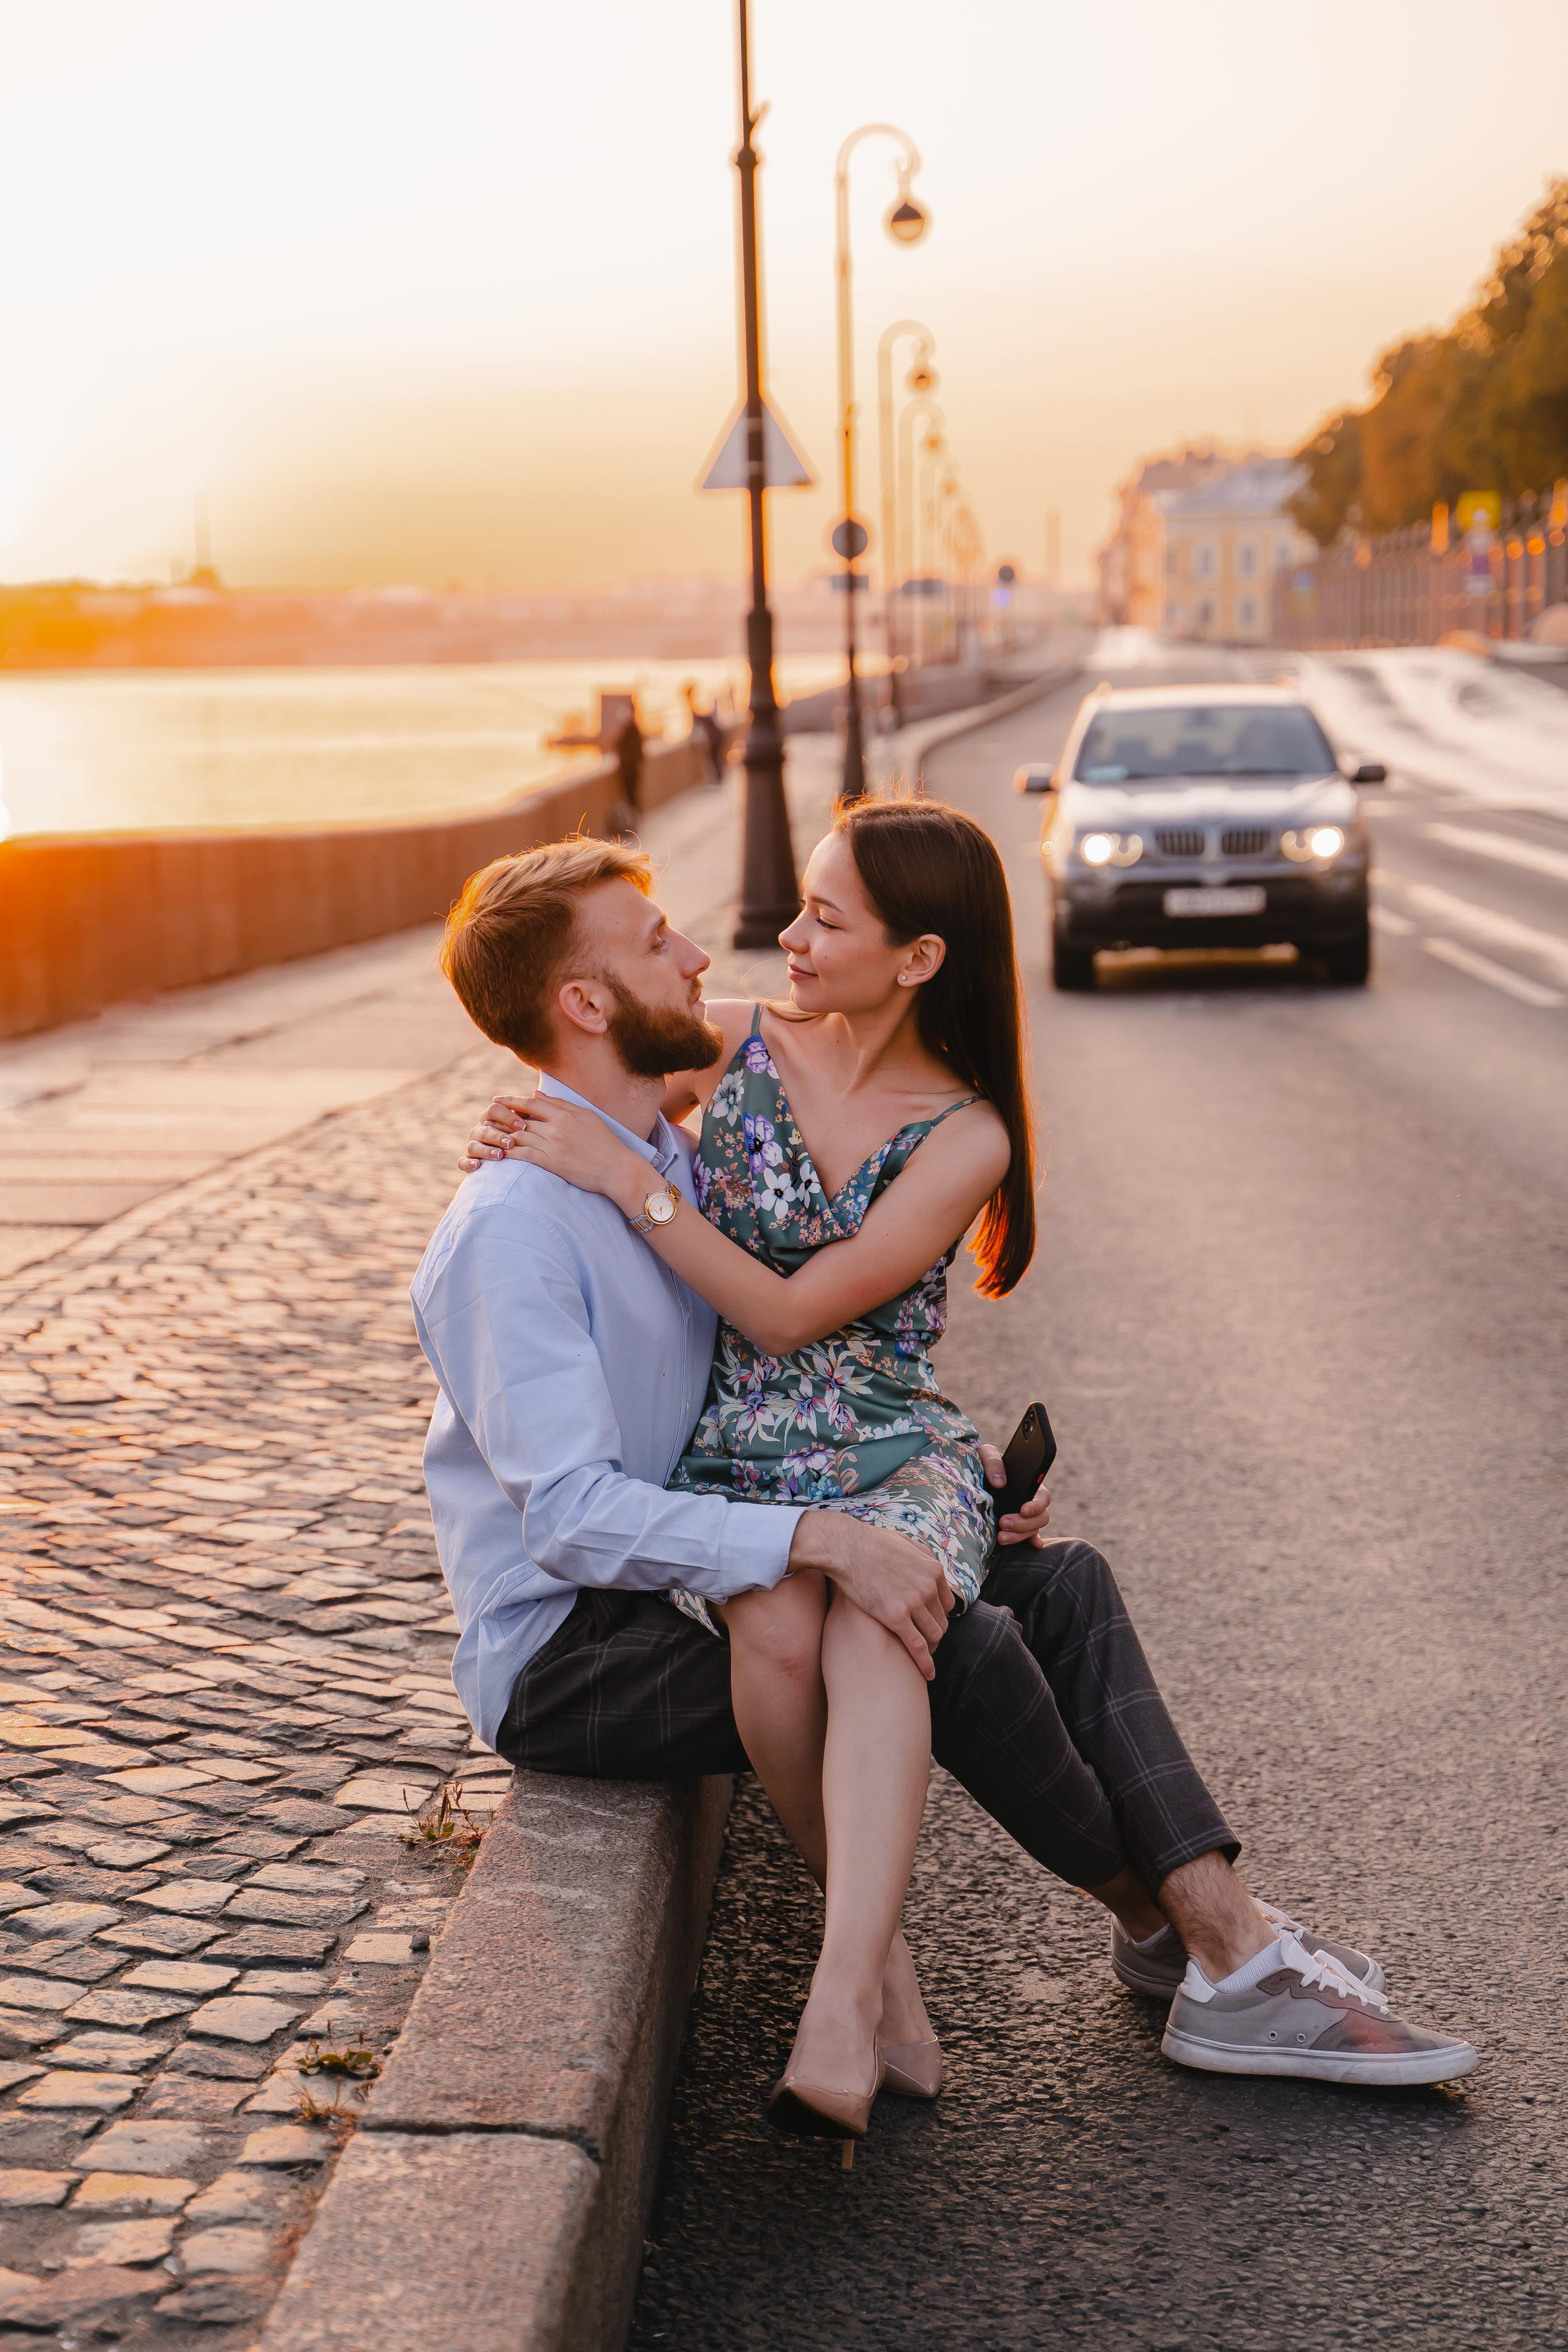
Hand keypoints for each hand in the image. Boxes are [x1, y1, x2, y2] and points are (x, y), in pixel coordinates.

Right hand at [460, 1094, 531, 1174]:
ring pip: (473, 1146)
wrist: (513, 1156)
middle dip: (498, 1136)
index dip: (507, 1117)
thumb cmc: (522, 1134)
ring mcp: (473, 1144)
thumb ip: (528, 1110)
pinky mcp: (468, 1161)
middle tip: (511, 1143)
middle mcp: (480, 1129)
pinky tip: (478, 1165)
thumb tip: (535, 1094)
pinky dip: (468, 1163)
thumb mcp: (525, 1122)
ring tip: (499, 1155)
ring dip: (486, 1150)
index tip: (523, 1126)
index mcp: (492, 1116)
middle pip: (485, 1129)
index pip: (495, 1110)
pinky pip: (463, 1162)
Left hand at [494, 1095, 649, 1214]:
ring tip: (488, 1134)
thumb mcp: (585, 1115)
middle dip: (502, 1118)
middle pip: (522, 1119)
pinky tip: (500, 1151)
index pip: (532, 1103)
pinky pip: (525, 1155)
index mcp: (565, 1114)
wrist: (616, 1168)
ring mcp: (553, 1146)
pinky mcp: (552, 1163)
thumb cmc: (604, 1142)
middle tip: (486, 1117)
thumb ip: (560, 1104)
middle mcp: (557, 1128)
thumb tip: (537, 1094)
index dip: (512, 1101)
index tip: (498, 1100)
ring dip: (501, 1135)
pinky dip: (510, 1152)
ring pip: (520, 1136)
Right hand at [789, 1512, 952, 1679]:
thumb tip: (928, 1566)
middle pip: (941, 1621)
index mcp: (933, 1570)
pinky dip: (925, 1663)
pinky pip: (917, 1646)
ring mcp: (913, 1602)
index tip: (928, 1624)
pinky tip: (927, 1674)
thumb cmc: (869, 1543)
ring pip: (933, 1635)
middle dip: (933, 1634)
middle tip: (922, 1643)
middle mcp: (928, 1587)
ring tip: (921, 1657)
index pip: (948, 1604)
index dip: (938, 1617)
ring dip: (930, 1649)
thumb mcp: (905, 1542)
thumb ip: (922, 1556)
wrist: (845, 1547)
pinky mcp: (895, 1617)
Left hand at [979, 1440, 1051, 1548]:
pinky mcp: (1013, 1527)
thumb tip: (1000, 1483)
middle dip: (1023, 1524)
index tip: (1023, 1510)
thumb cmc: (981, 1462)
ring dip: (1018, 1536)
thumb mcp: (985, 1454)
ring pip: (1032, 1531)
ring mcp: (1022, 1516)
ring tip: (1000, 1537)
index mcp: (1029, 1484)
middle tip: (1003, 1522)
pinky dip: (1024, 1544)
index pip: (1043, 1497)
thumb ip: (993, 1462)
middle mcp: (1029, 1502)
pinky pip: (1025, 1539)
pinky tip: (1015, 1547)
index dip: (1037, 1505)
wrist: (969, 1475)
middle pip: (1041, 1518)